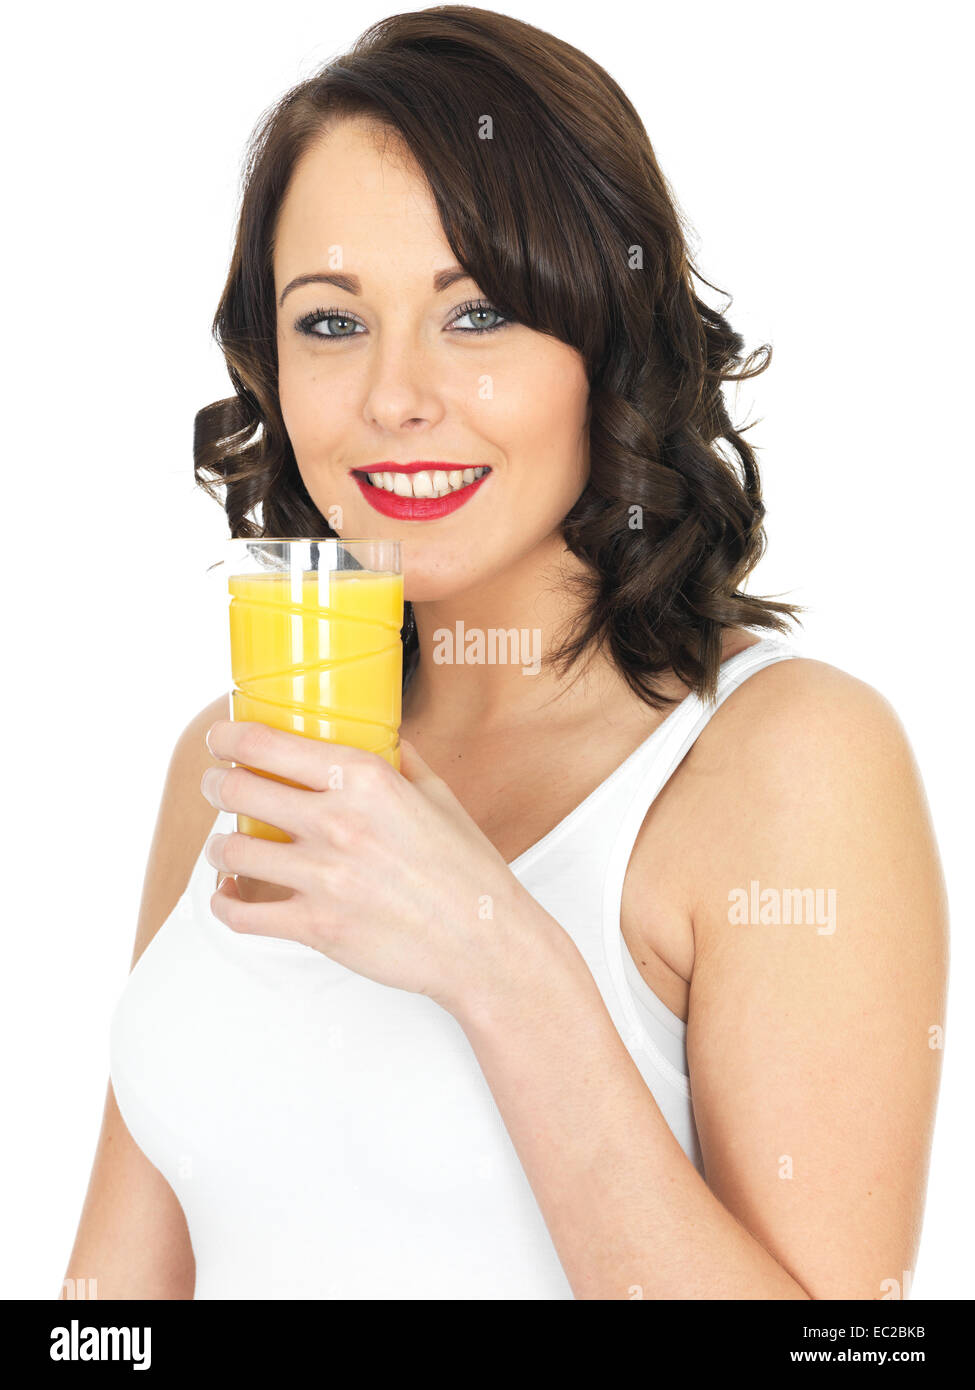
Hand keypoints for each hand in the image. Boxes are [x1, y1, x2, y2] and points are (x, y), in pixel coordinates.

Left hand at [200, 720, 566, 1020]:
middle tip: (217, 785)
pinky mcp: (316, 927)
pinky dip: (225, 901)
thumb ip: (400, 760)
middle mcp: (339, 823)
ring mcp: (323, 878)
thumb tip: (376, 735)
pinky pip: (240, 913)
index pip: (269, 744)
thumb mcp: (439, 796)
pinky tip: (230, 891)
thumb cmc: (467, 870)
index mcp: (367, 780)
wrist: (485, 942)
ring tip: (227, 844)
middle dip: (216, 783)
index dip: (229, 736)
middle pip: (237, 789)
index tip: (221, 737)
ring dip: (220, 845)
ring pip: (231, 850)